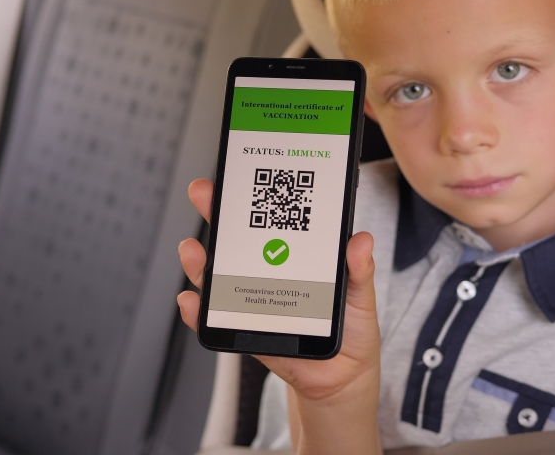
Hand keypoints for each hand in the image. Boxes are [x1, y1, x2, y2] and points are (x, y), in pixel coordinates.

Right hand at [178, 178, 381, 453]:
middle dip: (217, 214)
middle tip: (204, 194)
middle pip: (237, 239)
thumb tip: (361, 241)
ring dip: (201, 262)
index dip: (254, 196)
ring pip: (220, 275)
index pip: (272, 220)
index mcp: (297, 257)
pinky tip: (192, 302)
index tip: (242, 175)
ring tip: (194, 251)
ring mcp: (254, 300)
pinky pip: (218, 319)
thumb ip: (360, 271)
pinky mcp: (247, 331)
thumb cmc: (353, 332)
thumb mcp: (362, 297)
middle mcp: (269, 272)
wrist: (342, 379)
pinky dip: (201, 311)